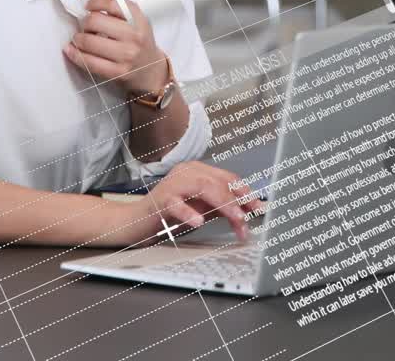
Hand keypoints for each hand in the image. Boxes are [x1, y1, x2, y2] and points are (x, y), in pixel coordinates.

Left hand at [63, 0, 165, 94]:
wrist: (150, 70)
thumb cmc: (138, 40)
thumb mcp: (131, 17)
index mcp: (137, 17)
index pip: (109, 1)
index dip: (93, 1)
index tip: (89, 6)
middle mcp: (134, 35)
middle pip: (94, 21)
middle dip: (85, 22)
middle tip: (87, 26)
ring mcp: (127, 55)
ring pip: (88, 42)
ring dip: (78, 39)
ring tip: (81, 39)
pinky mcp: (118, 72)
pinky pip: (89, 62)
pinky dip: (75, 55)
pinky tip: (72, 50)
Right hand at [121, 161, 264, 243]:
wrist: (135, 223)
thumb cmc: (169, 216)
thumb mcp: (202, 209)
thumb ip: (224, 207)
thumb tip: (250, 209)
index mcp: (198, 171)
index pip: (228, 177)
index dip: (245, 193)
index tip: (258, 209)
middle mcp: (186, 172)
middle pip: (219, 182)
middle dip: (238, 202)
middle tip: (247, 221)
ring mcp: (172, 184)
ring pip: (203, 187)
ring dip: (223, 204)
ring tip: (236, 219)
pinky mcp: (160, 200)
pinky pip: (176, 204)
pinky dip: (189, 212)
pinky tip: (198, 222)